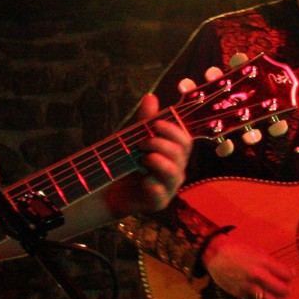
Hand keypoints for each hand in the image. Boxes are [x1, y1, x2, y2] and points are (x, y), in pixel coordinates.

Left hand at [106, 92, 193, 217]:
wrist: (113, 190)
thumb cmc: (129, 164)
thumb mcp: (135, 139)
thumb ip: (145, 121)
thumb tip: (151, 97)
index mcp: (175, 154)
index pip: (185, 140)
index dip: (173, 130)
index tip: (155, 123)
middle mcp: (177, 170)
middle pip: (181, 154)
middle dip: (160, 144)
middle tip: (141, 143)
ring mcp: (169, 187)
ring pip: (174, 173)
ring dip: (157, 161)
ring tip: (142, 159)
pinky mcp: (158, 202)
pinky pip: (161, 193)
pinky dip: (153, 185)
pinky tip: (144, 179)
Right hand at [203, 232, 294, 298]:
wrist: (215, 256)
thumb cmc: (236, 250)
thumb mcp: (255, 250)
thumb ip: (270, 260)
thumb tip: (285, 269)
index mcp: (263, 262)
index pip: (286, 274)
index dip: (290, 275)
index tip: (291, 276)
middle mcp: (258, 275)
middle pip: (281, 289)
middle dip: (286, 291)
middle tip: (286, 290)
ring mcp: (249, 286)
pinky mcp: (241, 294)